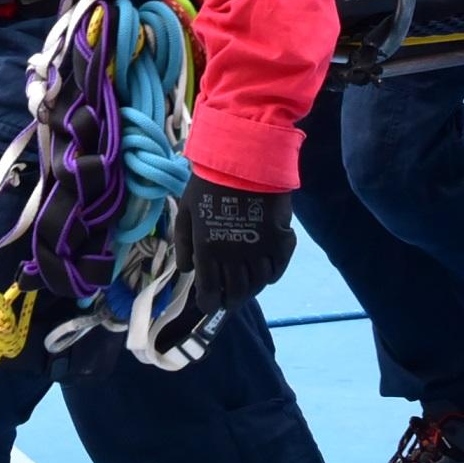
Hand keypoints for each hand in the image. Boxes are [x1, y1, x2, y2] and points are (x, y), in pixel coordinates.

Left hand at [170, 177, 296, 313]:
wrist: (244, 159)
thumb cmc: (209, 184)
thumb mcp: (186, 211)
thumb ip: (183, 242)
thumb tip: (187, 270)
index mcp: (208, 249)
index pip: (209, 292)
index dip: (209, 303)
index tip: (209, 303)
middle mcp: (234, 255)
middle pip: (236, 293)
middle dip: (231, 301)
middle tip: (229, 299)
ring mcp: (259, 249)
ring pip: (258, 284)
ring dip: (252, 289)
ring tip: (247, 286)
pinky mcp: (280, 240)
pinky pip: (278, 268)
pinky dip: (272, 275)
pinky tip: (266, 272)